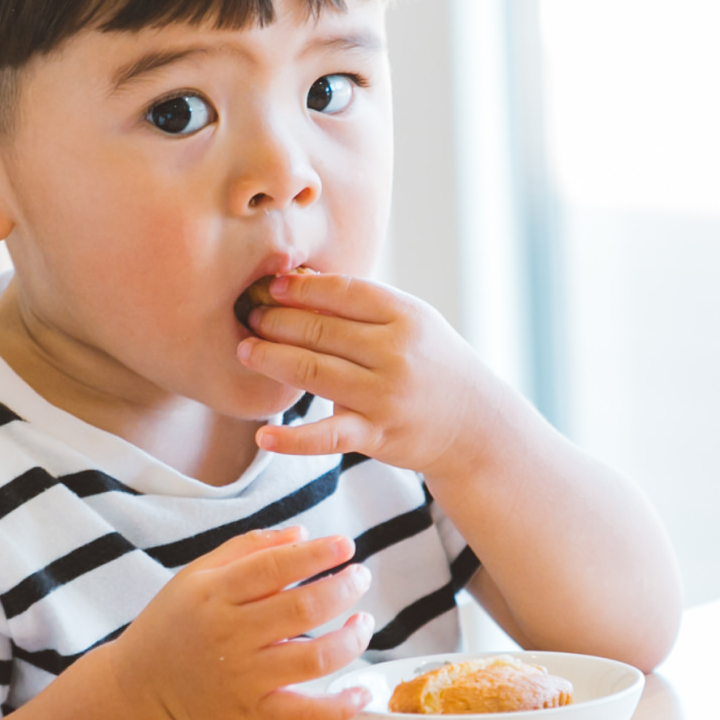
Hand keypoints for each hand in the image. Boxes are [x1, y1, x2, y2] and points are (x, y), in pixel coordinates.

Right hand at [106, 527, 375, 719]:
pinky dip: (340, 707)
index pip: (275, 567)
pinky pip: (305, 713)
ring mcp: (244, 676)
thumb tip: (303, 534)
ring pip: (314, 658)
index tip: (345, 544)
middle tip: (360, 576)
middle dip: (343, 588)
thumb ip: (248, 549)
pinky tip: (363, 692)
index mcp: (215, 593)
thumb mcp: (197, 575)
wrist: (140, 690)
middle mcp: (230, 634)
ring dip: (351, 638)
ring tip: (363, 621)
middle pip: (303, 609)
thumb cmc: (173, 624)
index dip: (317, 554)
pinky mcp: (253, 712)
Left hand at [237, 273, 503, 477]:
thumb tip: (296, 280)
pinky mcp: (377, 434)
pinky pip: (327, 436)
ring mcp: (386, 395)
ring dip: (271, 359)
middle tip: (247, 315)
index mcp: (406, 316)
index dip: (300, 288)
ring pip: (313, 372)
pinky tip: (264, 434)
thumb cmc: (431, 363)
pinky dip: (293, 439)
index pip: (342, 293)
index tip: (269, 286)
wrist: (475, 424)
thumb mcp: (411, 323)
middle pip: (321, 330)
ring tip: (244, 351)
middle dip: (276, 321)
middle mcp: (396, 353)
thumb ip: (362, 304)